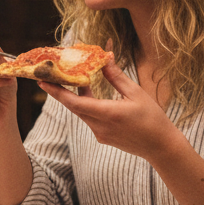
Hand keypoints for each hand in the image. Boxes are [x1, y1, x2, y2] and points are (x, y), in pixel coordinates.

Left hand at [40, 61, 179, 160]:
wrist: (161, 147)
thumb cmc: (153, 118)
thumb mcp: (136, 93)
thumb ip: (116, 76)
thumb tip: (105, 57)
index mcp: (108, 114)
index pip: (75, 103)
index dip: (57, 92)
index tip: (43, 82)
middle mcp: (100, 126)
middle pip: (73, 107)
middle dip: (60, 91)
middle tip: (48, 76)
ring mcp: (100, 134)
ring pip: (81, 112)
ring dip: (75, 97)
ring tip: (71, 79)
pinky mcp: (103, 137)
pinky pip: (89, 118)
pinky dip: (86, 105)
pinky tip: (88, 93)